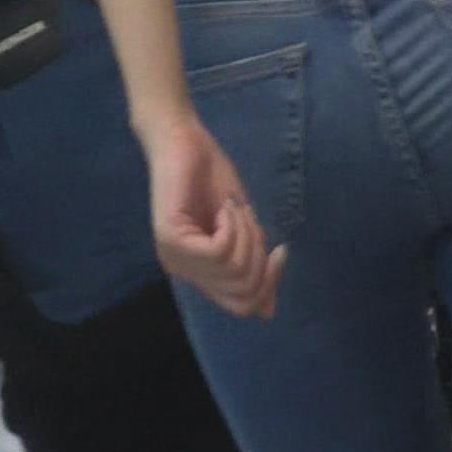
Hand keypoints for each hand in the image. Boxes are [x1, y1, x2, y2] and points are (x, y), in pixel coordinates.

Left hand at [146, 111, 284, 320]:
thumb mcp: (244, 228)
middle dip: (260, 256)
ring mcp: (175, 257)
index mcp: (200, 273)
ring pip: (233, 270)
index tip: (280, 251)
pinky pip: (219, 250)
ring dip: (247, 234)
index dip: (268, 285)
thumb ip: (253, 265)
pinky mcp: (170, 238)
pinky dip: (233, 225)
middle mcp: (185, 272)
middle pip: (242, 293)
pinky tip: (224, 206)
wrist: (185, 140)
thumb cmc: (212, 177)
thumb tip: (268, 311)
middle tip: (250, 220)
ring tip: (233, 208)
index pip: (241, 306)